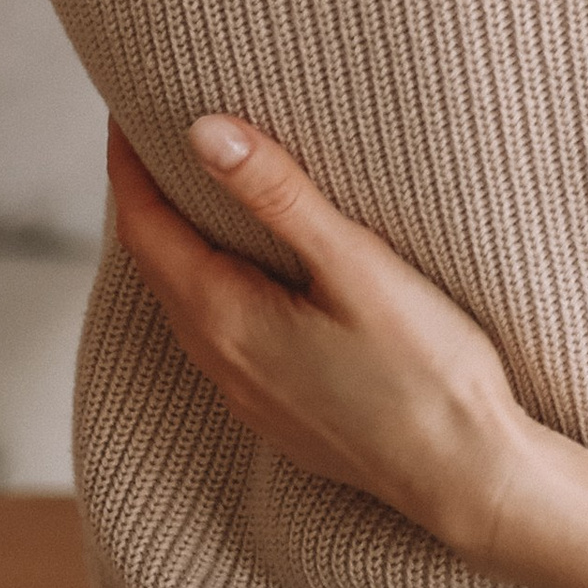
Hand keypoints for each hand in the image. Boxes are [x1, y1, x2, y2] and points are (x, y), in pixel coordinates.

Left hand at [107, 116, 529, 556]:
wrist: (464, 476)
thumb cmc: (424, 370)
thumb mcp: (356, 265)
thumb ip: (279, 197)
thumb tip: (205, 131)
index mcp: (228, 319)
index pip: (146, 229)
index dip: (128, 167)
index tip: (123, 111)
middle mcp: (221, 361)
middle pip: (157, 267)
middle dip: (147, 200)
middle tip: (154, 136)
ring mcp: (246, 395)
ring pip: (185, 305)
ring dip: (178, 246)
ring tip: (195, 192)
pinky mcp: (277, 413)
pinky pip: (217, 337)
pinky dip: (210, 287)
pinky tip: (247, 274)